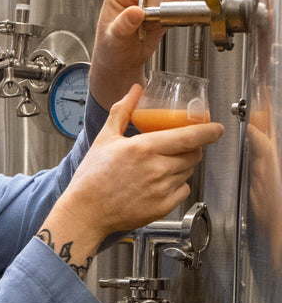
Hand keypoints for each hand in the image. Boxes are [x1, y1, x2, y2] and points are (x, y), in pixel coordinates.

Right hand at [39, 84, 223, 270]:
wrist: (85, 212)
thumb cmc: (91, 178)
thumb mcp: (104, 139)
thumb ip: (123, 111)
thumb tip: (135, 90)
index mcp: (144, 148)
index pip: (190, 137)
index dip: (208, 131)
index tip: (217, 129)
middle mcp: (157, 169)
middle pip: (193, 154)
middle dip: (192, 149)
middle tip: (179, 148)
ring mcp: (162, 189)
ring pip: (188, 172)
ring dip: (182, 166)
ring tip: (160, 168)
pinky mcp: (162, 207)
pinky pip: (183, 191)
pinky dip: (177, 185)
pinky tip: (158, 184)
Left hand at [88, 0, 186, 110]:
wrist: (118, 66)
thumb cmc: (110, 54)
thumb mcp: (113, 41)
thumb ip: (123, 25)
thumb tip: (134, 13)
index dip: (155, 1)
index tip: (150, 19)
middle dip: (163, 7)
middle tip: (152, 28)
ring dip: (170, 13)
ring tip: (152, 31)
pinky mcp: (161, 5)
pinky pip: (178, 6)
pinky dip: (175, 18)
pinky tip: (160, 30)